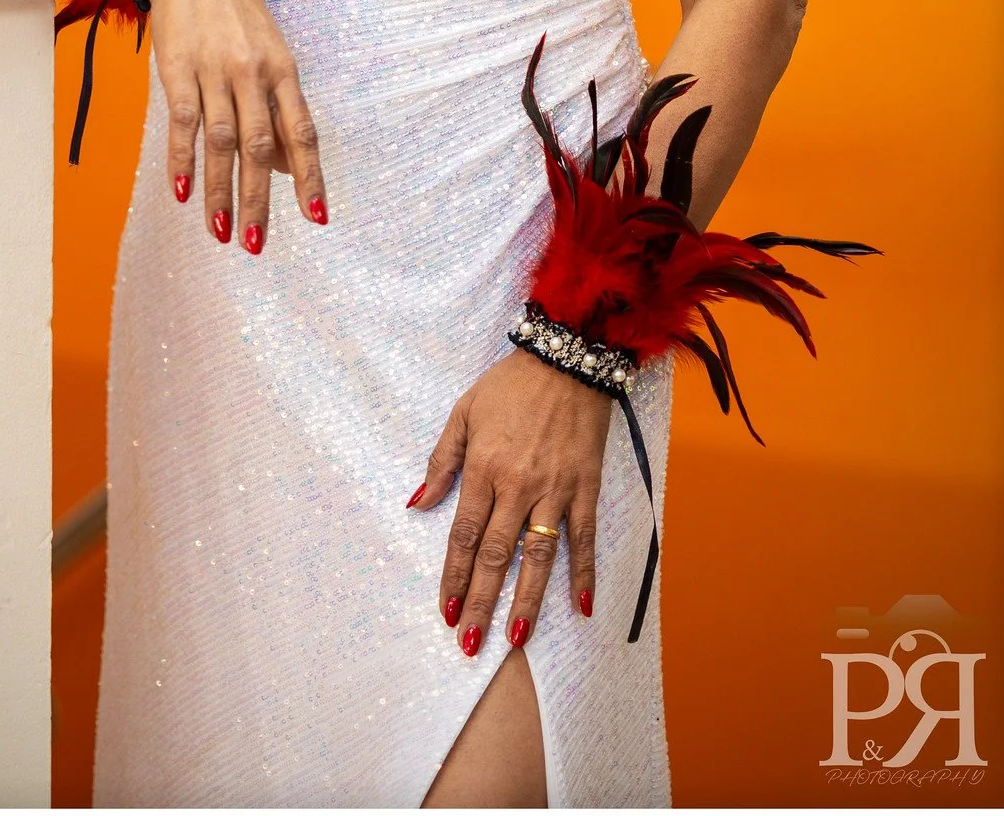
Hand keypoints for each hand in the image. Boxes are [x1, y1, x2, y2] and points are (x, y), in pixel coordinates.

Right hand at [149, 0, 327, 251]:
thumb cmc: (237, 10)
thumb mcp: (271, 50)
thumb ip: (278, 105)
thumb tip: (286, 162)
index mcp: (283, 69)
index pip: (301, 133)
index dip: (308, 177)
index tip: (315, 217)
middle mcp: (252, 73)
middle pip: (259, 147)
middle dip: (259, 199)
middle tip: (257, 242)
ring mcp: (214, 71)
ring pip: (221, 142)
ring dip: (219, 191)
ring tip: (222, 231)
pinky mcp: (177, 69)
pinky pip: (183, 123)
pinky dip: (182, 160)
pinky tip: (182, 192)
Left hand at [409, 349, 610, 653]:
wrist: (565, 359)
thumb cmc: (509, 385)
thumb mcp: (463, 413)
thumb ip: (441, 462)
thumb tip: (418, 504)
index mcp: (483, 468)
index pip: (464, 536)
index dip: (454, 577)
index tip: (447, 612)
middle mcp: (517, 486)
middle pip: (495, 556)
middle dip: (481, 603)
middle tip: (471, 644)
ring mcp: (554, 490)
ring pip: (537, 557)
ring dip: (527, 601)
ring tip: (515, 639)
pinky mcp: (585, 487)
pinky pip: (583, 537)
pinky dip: (583, 572)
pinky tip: (581, 606)